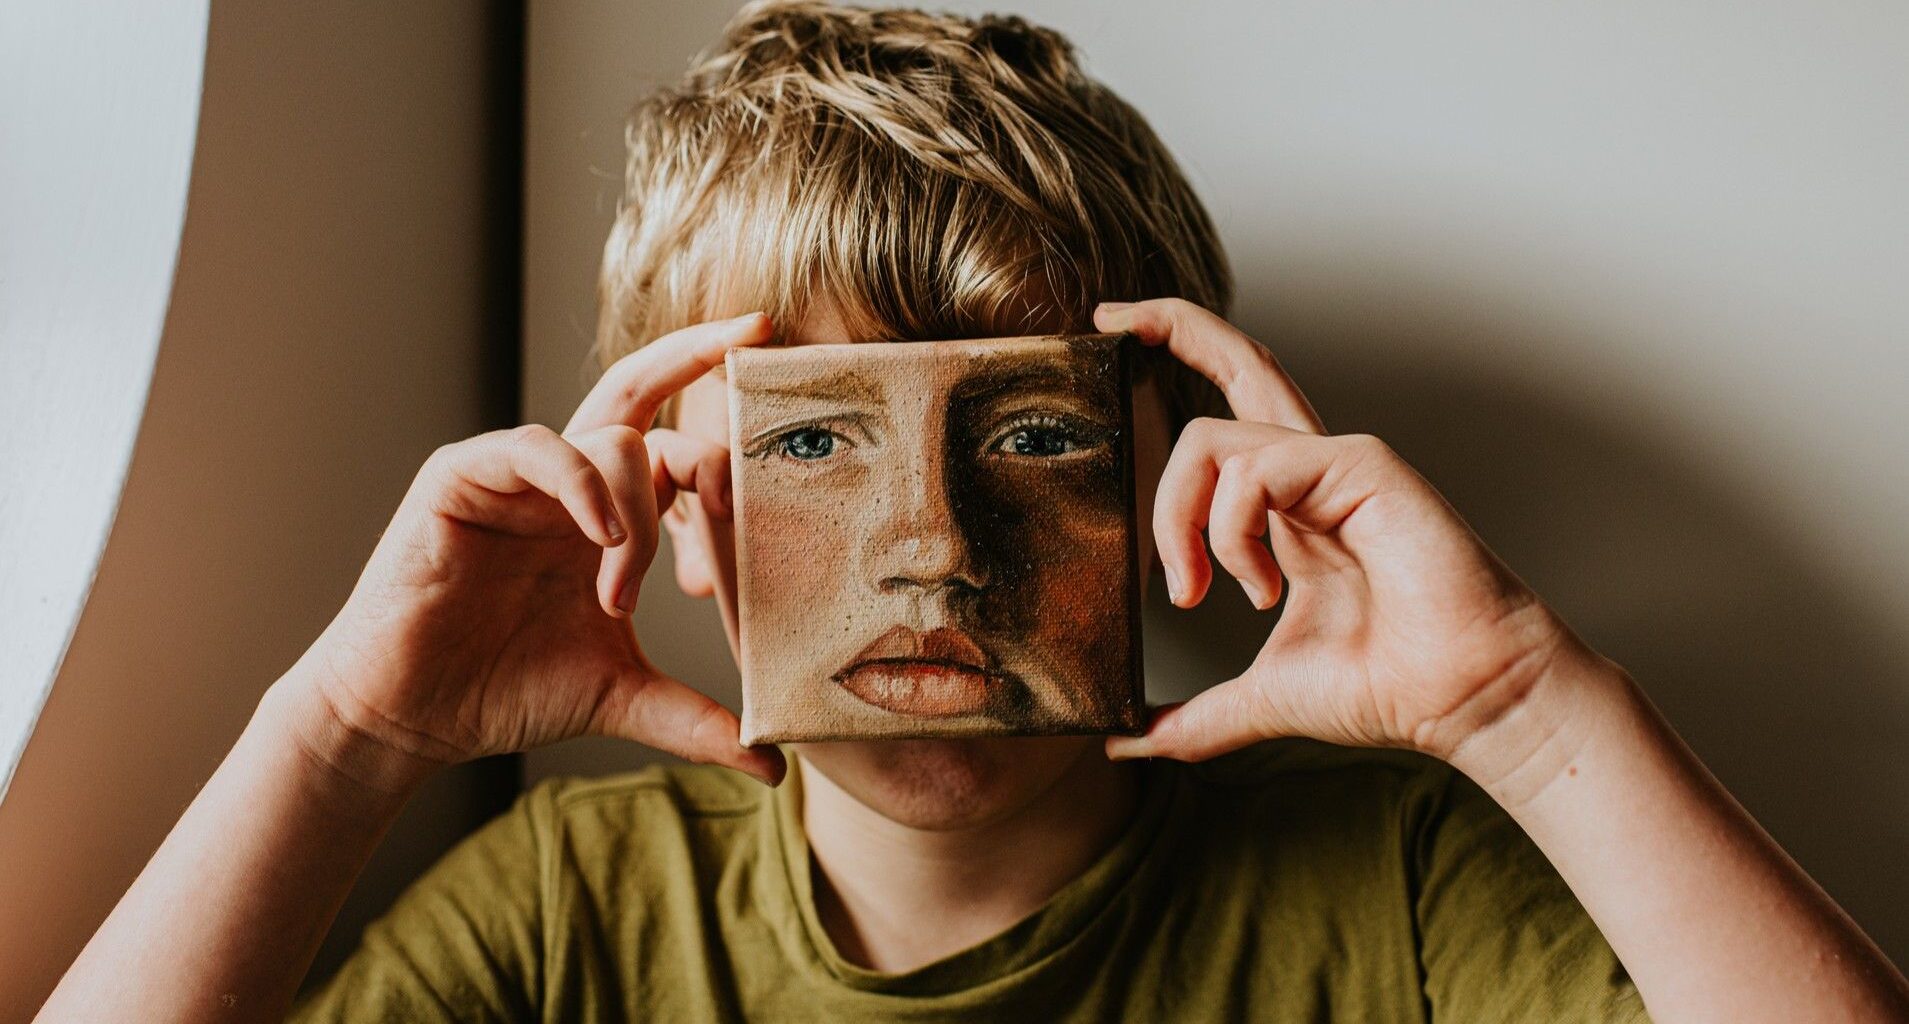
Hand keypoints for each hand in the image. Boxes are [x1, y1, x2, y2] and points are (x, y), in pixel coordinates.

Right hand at [291, 313, 785, 790]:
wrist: (411, 717)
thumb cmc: (505, 692)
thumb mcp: (622, 697)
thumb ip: (697, 719)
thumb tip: (774, 767)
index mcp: (607, 513)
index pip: (673, 442)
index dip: (724, 424)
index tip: (786, 414)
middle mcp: (567, 480)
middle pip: (639, 388)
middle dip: (700, 354)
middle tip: (757, 330)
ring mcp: (515, 472)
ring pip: (608, 437)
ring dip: (636, 511)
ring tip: (621, 590)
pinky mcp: (461, 476)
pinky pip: (537, 448)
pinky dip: (580, 484)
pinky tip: (601, 539)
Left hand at [1098, 299, 1594, 779]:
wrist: (1466, 699)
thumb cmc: (1388, 687)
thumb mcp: (1263, 699)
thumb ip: (1196, 717)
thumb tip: (1127, 744)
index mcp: (1288, 506)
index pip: (1228, 416)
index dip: (1179, 365)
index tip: (1116, 348)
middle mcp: (1310, 471)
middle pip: (1238, 363)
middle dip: (1170, 324)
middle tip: (1105, 322)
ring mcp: (1335, 463)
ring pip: (1211, 439)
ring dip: (1183, 524)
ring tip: (1212, 591)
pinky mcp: (1359, 465)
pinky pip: (1253, 472)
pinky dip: (1232, 533)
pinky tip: (1258, 586)